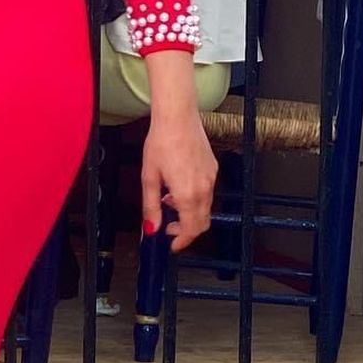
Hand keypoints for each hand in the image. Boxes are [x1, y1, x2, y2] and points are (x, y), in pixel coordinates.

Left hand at [140, 66, 216, 253]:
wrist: (177, 117)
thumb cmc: (161, 142)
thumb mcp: (149, 177)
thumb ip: (151, 206)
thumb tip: (151, 229)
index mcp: (188, 194)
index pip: (191, 229)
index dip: (181, 241)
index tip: (171, 245)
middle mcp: (204, 189)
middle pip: (202, 223)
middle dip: (185, 230)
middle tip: (168, 228)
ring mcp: (211, 178)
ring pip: (205, 208)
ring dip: (189, 213)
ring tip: (168, 201)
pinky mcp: (213, 169)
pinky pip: (207, 193)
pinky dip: (194, 199)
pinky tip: (177, 187)